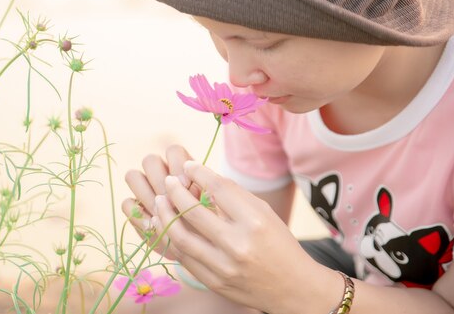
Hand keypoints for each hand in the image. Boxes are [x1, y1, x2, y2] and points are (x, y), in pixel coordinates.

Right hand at [121, 145, 199, 259]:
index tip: (187, 185)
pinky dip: (137, 214)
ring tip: (160, 213)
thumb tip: (188, 189)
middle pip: (150, 161)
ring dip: (145, 193)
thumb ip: (199, 196)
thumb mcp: (209, 210)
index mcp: (182, 168)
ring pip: (133, 176)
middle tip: (172, 200)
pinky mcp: (135, 211)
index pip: (173, 151)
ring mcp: (145, 191)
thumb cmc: (208, 224)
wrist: (199, 247)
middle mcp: (161, 174)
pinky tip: (152, 227)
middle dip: (159, 179)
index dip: (178, 165)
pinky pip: (126, 203)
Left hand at [154, 161, 330, 312]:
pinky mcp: (214, 282)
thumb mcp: (264, 213)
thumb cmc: (278, 243)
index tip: (188, 165)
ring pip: (181, 236)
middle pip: (193, 212)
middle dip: (175, 191)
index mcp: (254, 221)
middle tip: (169, 180)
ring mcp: (224, 267)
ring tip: (160, 201)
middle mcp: (238, 245)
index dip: (199, 173)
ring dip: (165, 215)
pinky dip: (171, 238)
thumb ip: (234, 195)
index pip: (218, 189)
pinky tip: (165, 225)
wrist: (293, 288)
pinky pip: (184, 257)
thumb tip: (202, 175)